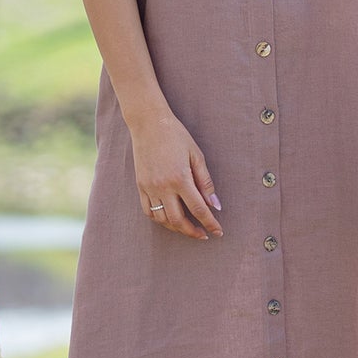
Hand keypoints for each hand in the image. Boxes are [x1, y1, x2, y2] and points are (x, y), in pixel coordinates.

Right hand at [128, 111, 223, 239]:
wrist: (148, 123)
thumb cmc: (176, 136)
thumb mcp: (196, 155)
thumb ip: (205, 182)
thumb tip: (215, 205)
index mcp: (180, 178)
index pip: (198, 209)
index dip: (210, 223)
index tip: (218, 232)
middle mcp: (163, 186)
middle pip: (178, 220)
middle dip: (192, 231)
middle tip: (203, 234)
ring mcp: (149, 187)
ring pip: (162, 219)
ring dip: (176, 228)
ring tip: (188, 227)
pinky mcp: (140, 186)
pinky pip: (148, 211)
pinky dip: (160, 219)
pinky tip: (169, 219)